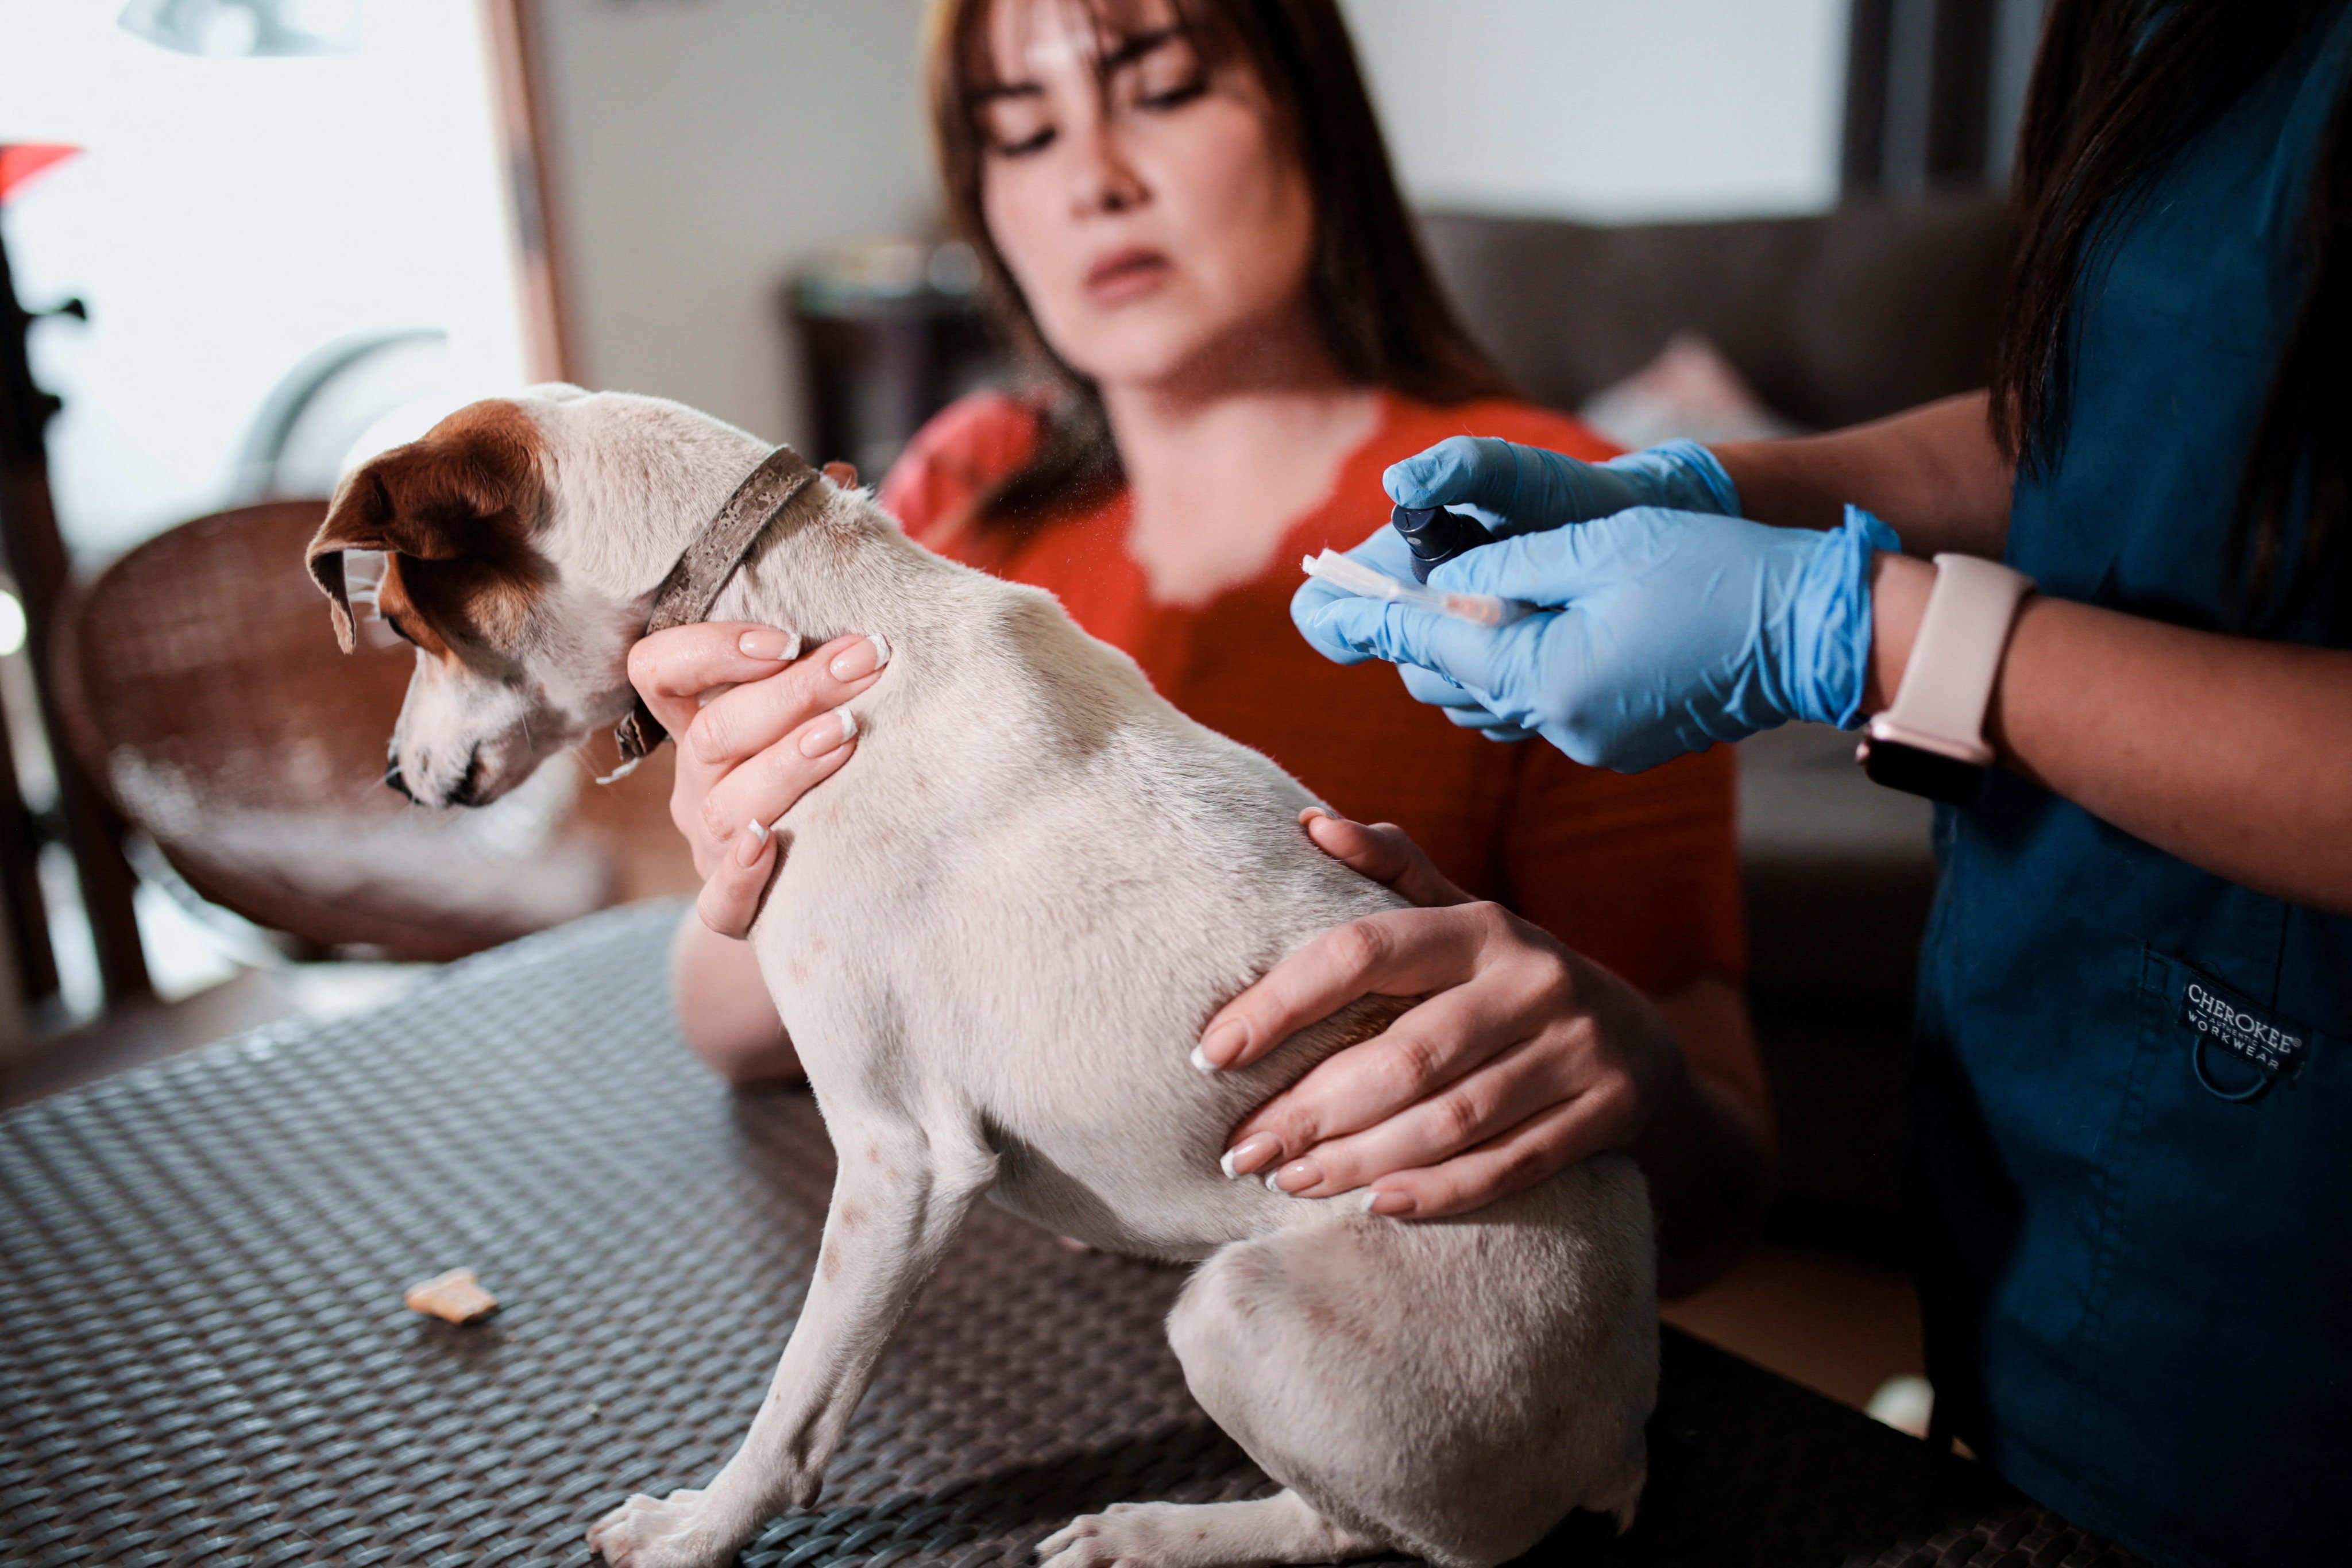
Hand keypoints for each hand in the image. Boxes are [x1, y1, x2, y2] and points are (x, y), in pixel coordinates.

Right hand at [627, 623, 889, 937]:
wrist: (829, 884)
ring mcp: (708, 846)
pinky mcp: (730, 909)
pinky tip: (771, 843)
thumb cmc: (833, 778)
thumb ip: (819, 677)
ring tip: (846, 734)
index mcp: (702, 728)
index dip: (710, 650)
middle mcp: (697, 783)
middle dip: (795, 691)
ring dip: (787, 765)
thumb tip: (876, 632)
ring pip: (725, 806)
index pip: (659, 671)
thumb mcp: (808, 718)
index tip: (788, 639)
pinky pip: (720, 900)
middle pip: (715, 732)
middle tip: (862, 663)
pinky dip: (742, 872)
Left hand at [1197, 809, 1683, 1218]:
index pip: (1365, 951)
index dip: (1283, 1001)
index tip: (1213, 1051)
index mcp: (1483, 925)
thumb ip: (1389, 870)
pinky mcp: (1605, 1116)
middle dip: (1309, 1109)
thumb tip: (1310, 824)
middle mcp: (1535, 981)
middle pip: (1403, 1056)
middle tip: (1240, 1148)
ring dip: (1356, 1159)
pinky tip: (1370, 1204)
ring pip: (1449, 1122)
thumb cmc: (1507, 979)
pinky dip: (1434, 1191)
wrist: (1642, 1044)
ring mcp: (1578, 1052)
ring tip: (1286, 1178)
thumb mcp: (1460, 914)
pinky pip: (1505, 1167)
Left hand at [1294, 436, 1743, 738]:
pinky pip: (1542, 707)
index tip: (1318, 600)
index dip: (1370, 617)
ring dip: (1470, 655)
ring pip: (1494, 700)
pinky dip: (1523, 671)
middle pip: (1453, 683)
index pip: (1432, 645)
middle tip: (1374, 592)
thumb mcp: (1602, 548)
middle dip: (1416, 636)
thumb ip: (1510, 569)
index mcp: (1550, 676)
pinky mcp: (1618, 743)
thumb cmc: (1717, 571)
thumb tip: (1444, 584)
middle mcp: (1561, 724)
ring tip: (1445, 607)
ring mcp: (1592, 741)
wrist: (1815, 632)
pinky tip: (1532, 631)